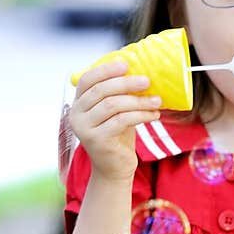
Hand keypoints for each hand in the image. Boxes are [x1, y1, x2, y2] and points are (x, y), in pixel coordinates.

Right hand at [69, 59, 161, 182]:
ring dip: (138, 101)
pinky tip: (154, 115)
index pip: (87, 80)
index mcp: (78, 104)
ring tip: (157, 101)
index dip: (106, 70)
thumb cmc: (117, 136)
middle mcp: (76, 115)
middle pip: (101, 90)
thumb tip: (140, 71)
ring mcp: (84, 129)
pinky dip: (140, 114)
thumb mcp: (115, 111)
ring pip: (113, 105)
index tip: (126, 65)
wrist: (114, 168)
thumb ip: (118, 94)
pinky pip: (121, 120)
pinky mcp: (97, 140)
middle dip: (126, 83)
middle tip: (147, 81)